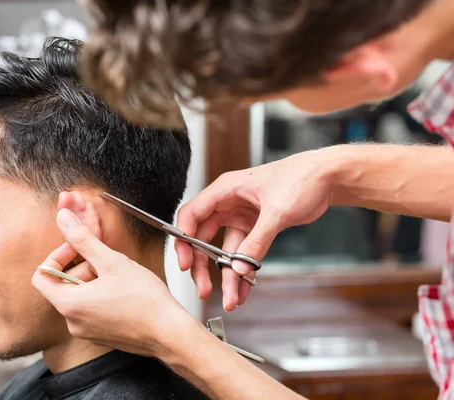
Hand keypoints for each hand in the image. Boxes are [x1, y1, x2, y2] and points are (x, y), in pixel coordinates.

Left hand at [32, 208, 192, 356]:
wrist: (170, 333)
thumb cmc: (145, 300)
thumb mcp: (111, 261)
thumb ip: (83, 239)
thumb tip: (63, 219)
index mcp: (69, 305)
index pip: (41, 276)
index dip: (58, 256)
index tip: (78, 249)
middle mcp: (73, 323)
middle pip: (62, 286)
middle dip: (82, 268)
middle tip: (106, 261)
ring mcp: (87, 332)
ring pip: (79, 297)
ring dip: (94, 281)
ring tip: (119, 277)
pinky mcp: (101, 336)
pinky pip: (92, 310)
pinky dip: (102, 296)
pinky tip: (124, 292)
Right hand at [176, 148, 334, 310]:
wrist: (327, 178)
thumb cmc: (301, 179)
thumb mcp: (277, 211)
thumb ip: (257, 241)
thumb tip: (240, 268)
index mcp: (225, 190)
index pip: (192, 215)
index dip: (184, 239)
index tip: (186, 263)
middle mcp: (228, 204)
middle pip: (202, 238)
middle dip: (202, 265)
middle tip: (203, 288)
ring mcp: (240, 217)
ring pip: (223, 251)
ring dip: (225, 276)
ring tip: (230, 299)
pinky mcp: (254, 228)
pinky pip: (242, 255)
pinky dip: (243, 273)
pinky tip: (243, 291)